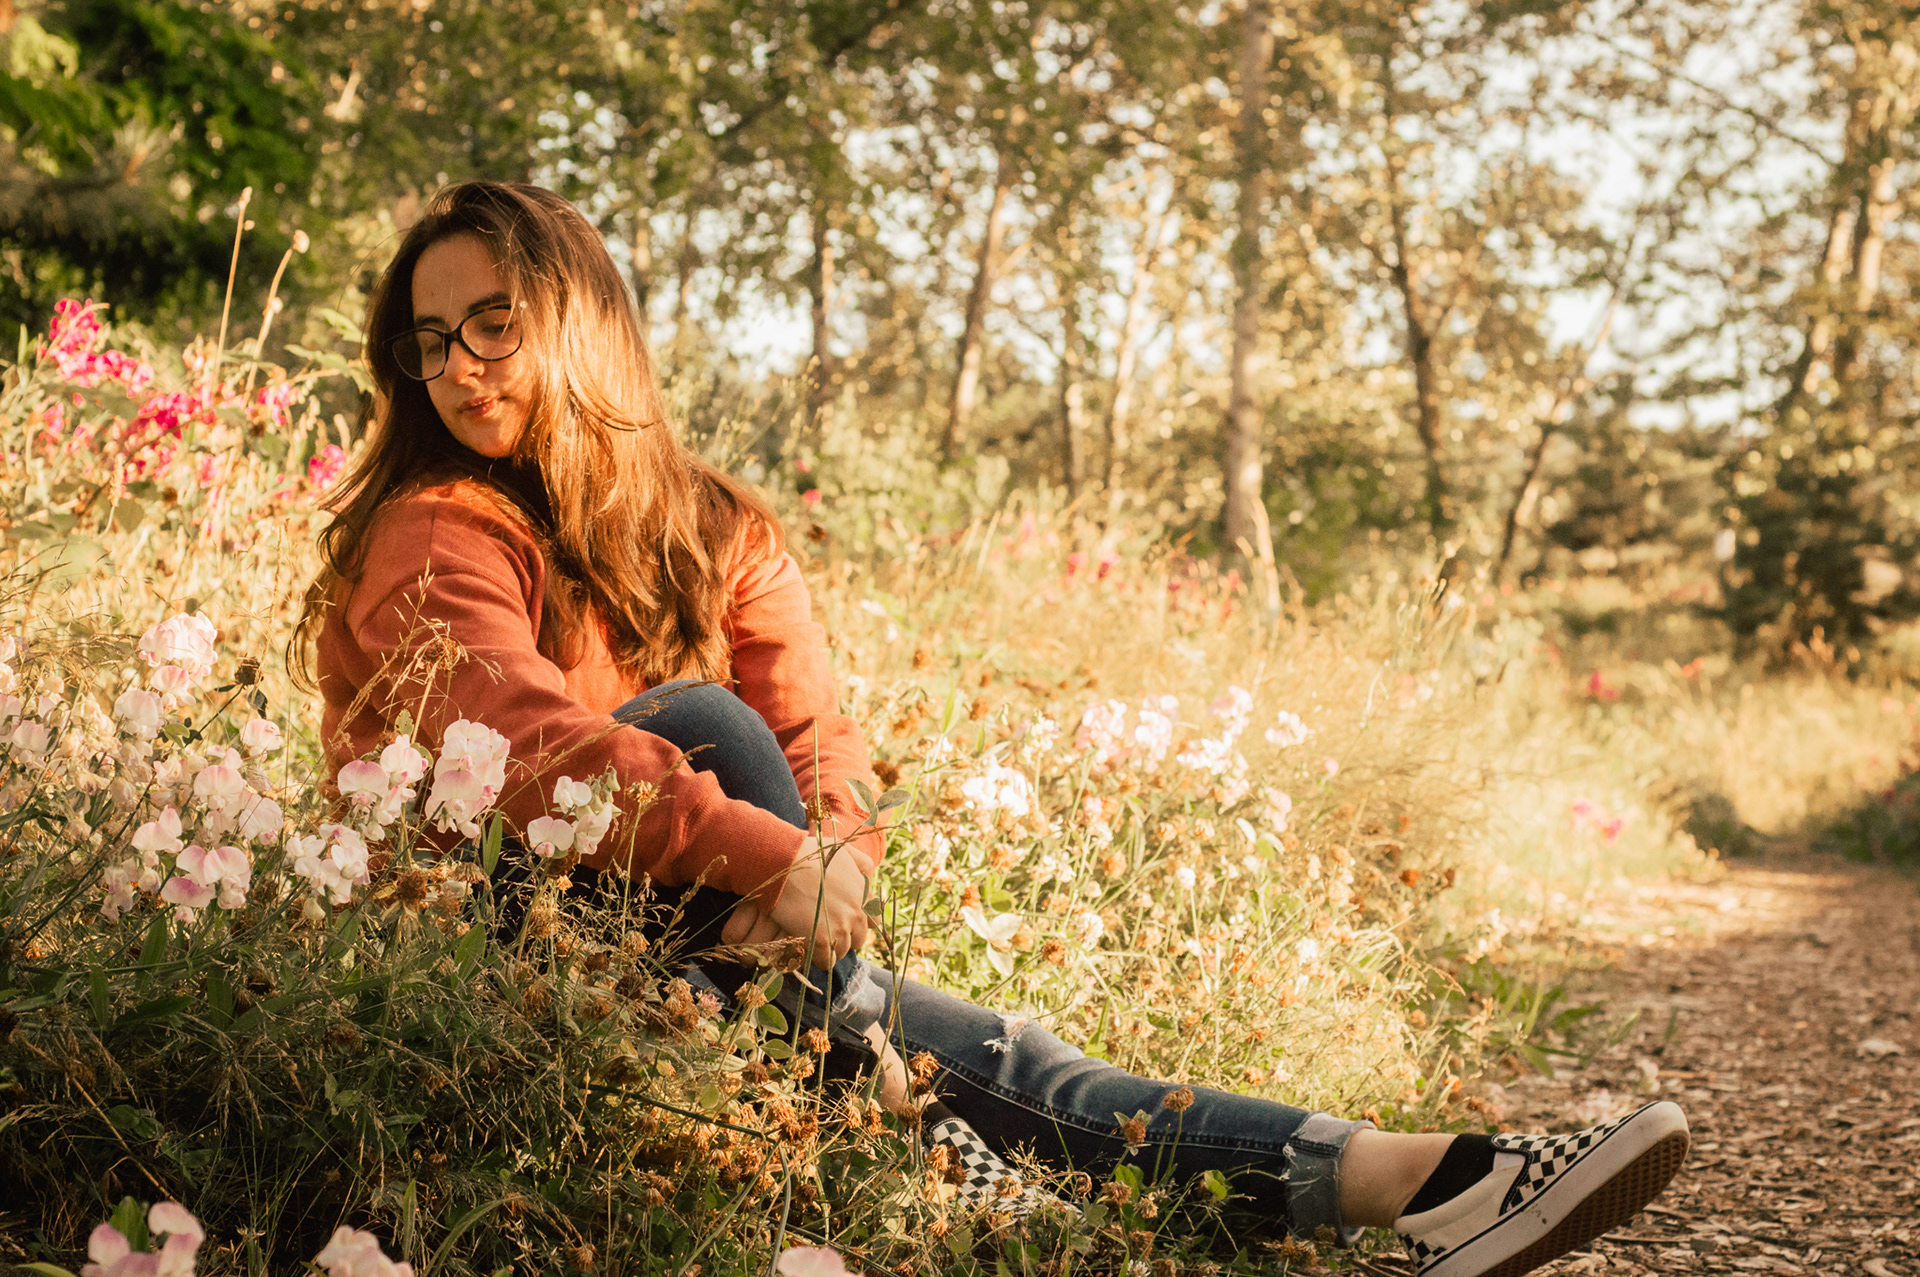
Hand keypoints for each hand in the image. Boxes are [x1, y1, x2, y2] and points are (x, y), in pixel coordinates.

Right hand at [722, 835, 873, 970]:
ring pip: (841, 952)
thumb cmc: (809, 854)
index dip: (855, 923)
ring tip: (812, 936)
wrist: (783, 863)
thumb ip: (863, 865)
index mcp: (862, 895)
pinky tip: (806, 946)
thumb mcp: (844, 851)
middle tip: (823, 929)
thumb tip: (870, 881)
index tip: (841, 921)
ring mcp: (840, 928)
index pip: (872, 921)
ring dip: (829, 948)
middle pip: (857, 940)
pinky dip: (817, 958)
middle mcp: (856, 913)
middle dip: (842, 936)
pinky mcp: (821, 940)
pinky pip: (825, 962)